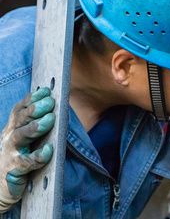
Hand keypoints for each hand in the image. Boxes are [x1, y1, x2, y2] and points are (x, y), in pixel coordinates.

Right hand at [0, 87, 54, 211]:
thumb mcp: (26, 139)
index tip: (45, 91)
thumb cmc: (20, 158)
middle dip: (35, 109)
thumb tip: (55, 109)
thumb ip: (37, 125)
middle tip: (50, 102)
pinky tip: (49, 150)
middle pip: (20, 119)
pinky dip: (39, 156)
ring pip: (21, 136)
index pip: (20, 109)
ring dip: (36, 127)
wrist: (2, 188)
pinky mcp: (14, 170)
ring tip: (50, 119)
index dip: (32, 99)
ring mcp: (10, 153)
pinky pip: (27, 162)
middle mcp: (9, 137)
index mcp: (13, 128)